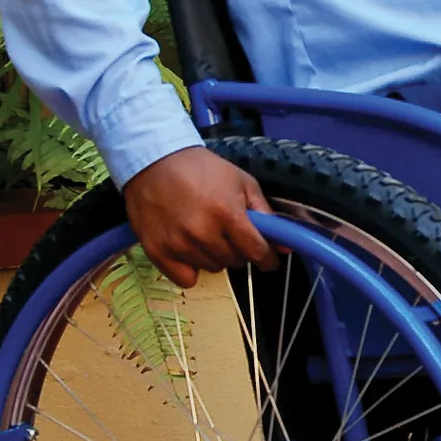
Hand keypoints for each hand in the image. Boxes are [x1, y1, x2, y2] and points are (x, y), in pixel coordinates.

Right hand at [123, 148, 274, 287]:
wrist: (155, 161)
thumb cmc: (201, 169)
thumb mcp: (242, 182)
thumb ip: (265, 214)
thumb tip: (285, 245)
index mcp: (227, 212)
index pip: (256, 251)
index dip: (267, 258)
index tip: (268, 259)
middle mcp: (202, 231)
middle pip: (235, 262)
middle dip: (238, 250)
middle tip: (228, 231)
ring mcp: (178, 243)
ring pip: (212, 269)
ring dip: (215, 256)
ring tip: (204, 231)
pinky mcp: (158, 251)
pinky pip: (186, 279)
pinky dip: (191, 268)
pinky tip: (189, 248)